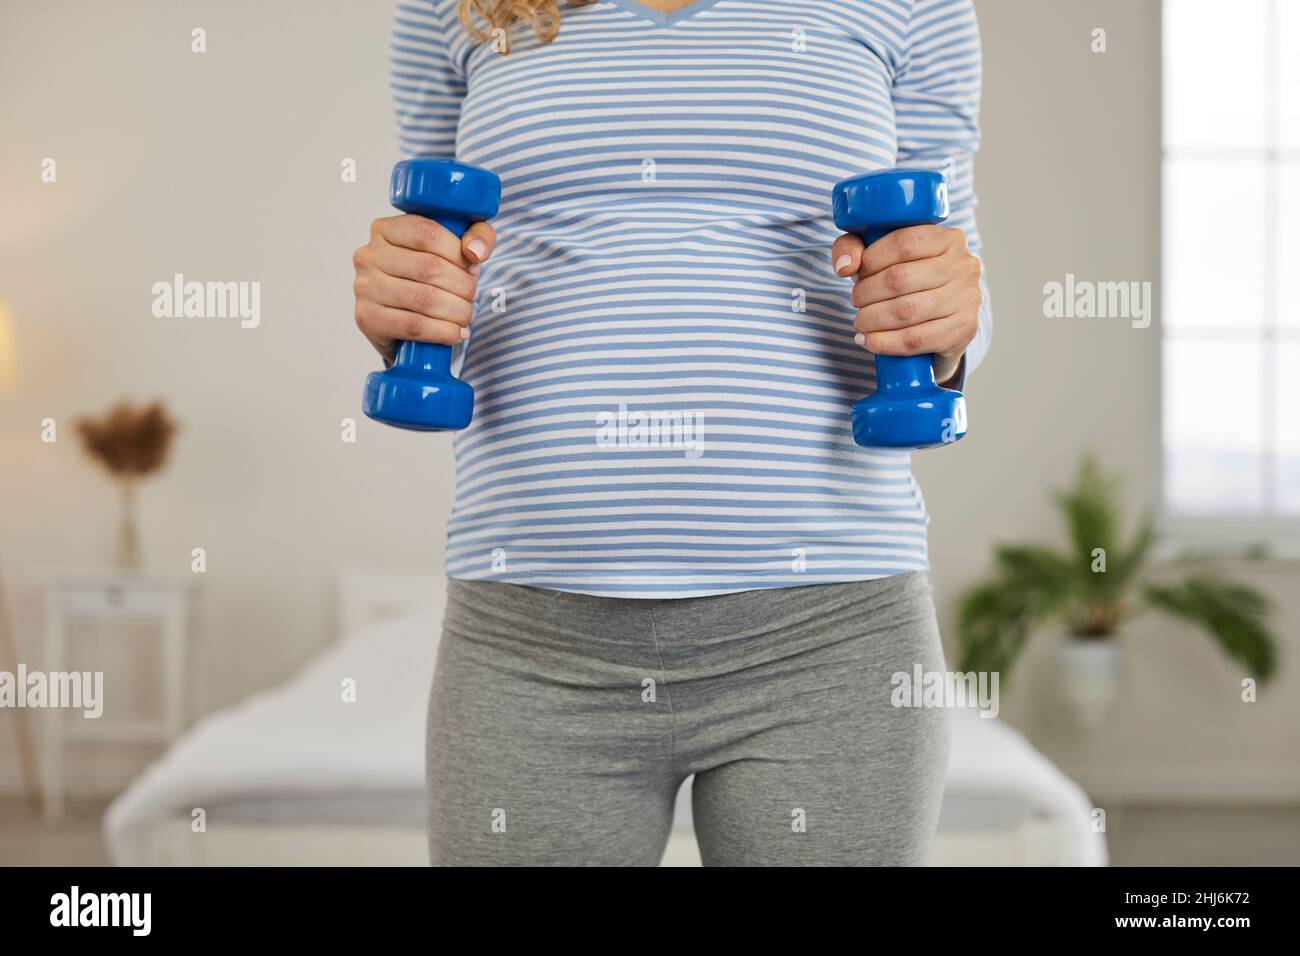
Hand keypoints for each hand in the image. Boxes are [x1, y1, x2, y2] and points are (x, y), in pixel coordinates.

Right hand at [353, 215, 496, 363]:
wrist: (400, 321)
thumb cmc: (429, 276)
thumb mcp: (457, 246)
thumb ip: (477, 235)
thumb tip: (475, 251)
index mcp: (386, 229)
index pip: (428, 233)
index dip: (458, 253)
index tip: (472, 268)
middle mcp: (369, 255)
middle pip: (429, 268)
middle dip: (462, 286)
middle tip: (472, 297)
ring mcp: (365, 287)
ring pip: (424, 299)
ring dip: (456, 311)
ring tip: (466, 316)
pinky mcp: (368, 318)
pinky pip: (413, 325)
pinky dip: (443, 331)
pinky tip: (456, 333)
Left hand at [831, 225, 981, 385]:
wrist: (943, 320)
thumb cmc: (909, 280)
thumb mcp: (881, 253)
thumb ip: (854, 247)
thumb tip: (845, 266)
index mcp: (948, 238)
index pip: (903, 243)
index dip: (871, 260)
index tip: (857, 274)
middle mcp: (964, 265)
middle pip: (900, 278)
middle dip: (866, 293)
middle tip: (856, 302)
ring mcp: (967, 299)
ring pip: (906, 311)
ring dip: (872, 319)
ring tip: (860, 322)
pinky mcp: (963, 330)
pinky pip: (916, 339)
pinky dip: (884, 342)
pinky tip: (869, 341)